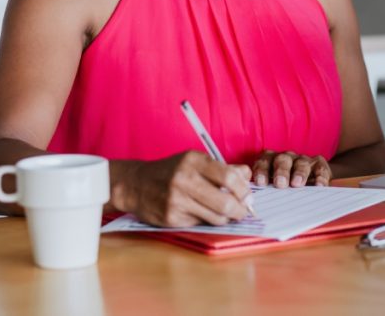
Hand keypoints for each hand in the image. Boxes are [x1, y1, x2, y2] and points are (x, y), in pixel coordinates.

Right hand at [118, 151, 252, 226]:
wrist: (136, 184)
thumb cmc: (171, 171)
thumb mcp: (195, 161)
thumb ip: (222, 168)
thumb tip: (247, 175)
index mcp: (193, 161)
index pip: (229, 177)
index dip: (244, 189)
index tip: (248, 195)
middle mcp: (184, 180)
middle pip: (225, 202)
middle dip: (240, 210)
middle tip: (244, 211)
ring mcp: (176, 201)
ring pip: (216, 217)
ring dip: (227, 218)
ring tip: (228, 214)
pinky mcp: (171, 218)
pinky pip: (200, 223)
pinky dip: (208, 220)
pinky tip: (204, 214)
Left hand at [251, 150, 331, 187]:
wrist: (309, 182)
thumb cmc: (284, 189)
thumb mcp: (274, 189)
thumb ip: (266, 192)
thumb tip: (255, 206)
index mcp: (271, 161)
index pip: (264, 161)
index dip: (262, 171)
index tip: (261, 183)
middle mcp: (287, 158)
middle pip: (282, 160)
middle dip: (281, 171)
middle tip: (280, 184)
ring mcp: (303, 160)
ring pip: (301, 163)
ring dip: (299, 173)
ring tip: (297, 185)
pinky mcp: (319, 164)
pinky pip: (320, 168)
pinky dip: (320, 177)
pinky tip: (319, 186)